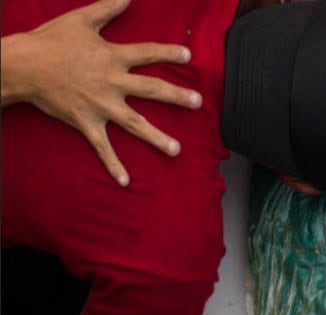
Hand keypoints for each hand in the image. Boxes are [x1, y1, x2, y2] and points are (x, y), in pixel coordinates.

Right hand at [0, 0, 202, 185]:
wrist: (22, 66)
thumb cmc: (50, 41)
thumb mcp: (80, 20)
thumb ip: (107, 8)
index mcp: (112, 57)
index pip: (147, 53)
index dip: (168, 52)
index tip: (189, 55)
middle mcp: (111, 82)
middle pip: (151, 89)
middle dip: (177, 96)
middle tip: (198, 103)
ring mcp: (100, 105)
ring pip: (134, 123)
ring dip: (156, 137)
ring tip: (177, 150)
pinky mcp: (86, 122)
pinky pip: (102, 147)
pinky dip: (113, 164)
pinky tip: (125, 181)